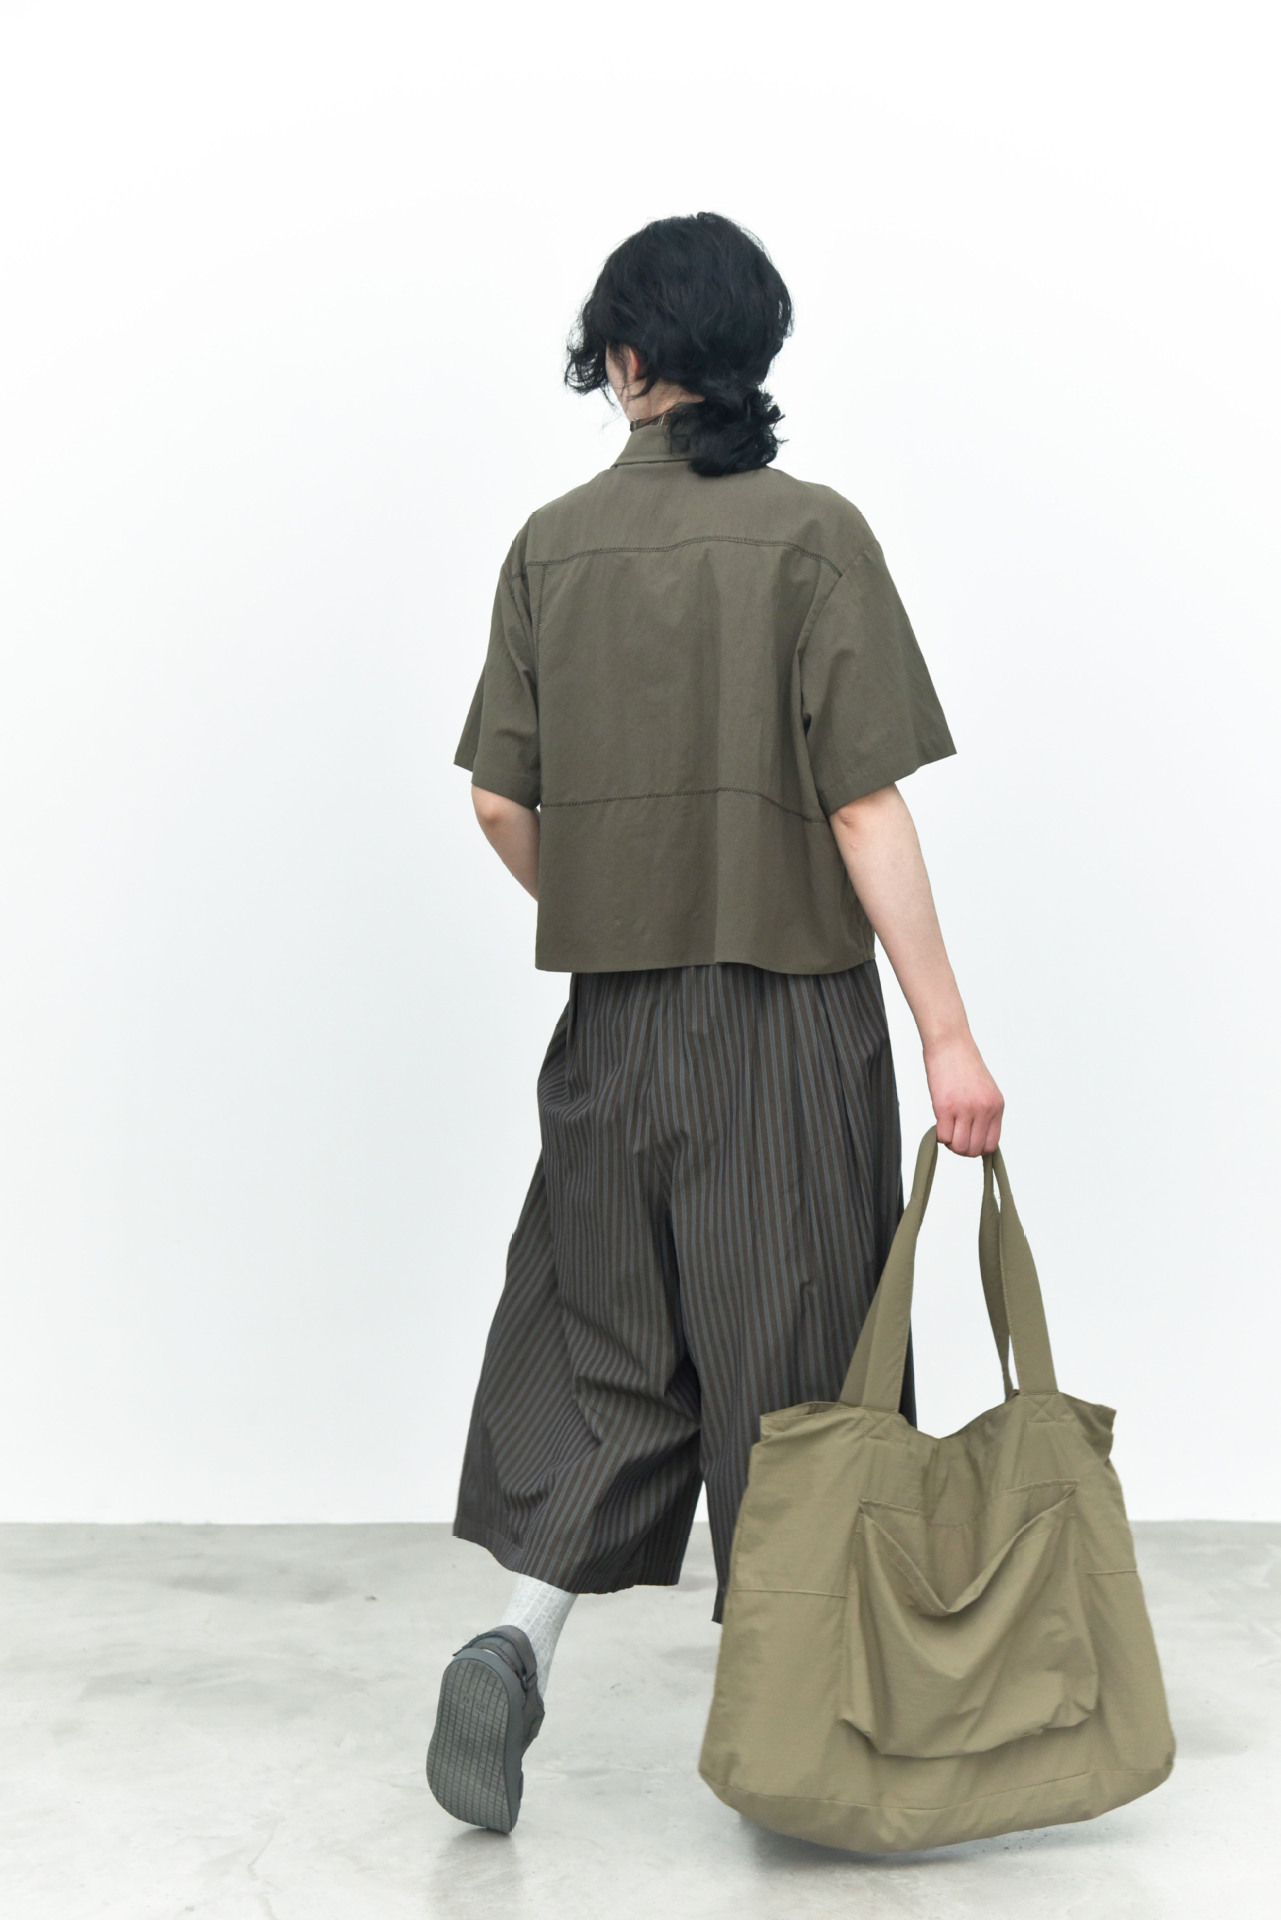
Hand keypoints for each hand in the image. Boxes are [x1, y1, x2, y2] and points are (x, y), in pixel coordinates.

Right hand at [923, 1032, 1003, 1155]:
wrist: (950, 1044)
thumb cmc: (963, 1064)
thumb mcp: (985, 1089)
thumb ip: (985, 1112)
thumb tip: (977, 1137)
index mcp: (996, 1106)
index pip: (991, 1145)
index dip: (977, 1148)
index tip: (968, 1141)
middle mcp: (984, 1110)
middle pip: (974, 1150)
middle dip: (962, 1148)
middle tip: (954, 1136)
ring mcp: (965, 1109)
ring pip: (959, 1147)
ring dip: (950, 1143)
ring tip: (947, 1129)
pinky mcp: (945, 1107)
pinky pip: (943, 1137)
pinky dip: (939, 1135)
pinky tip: (939, 1121)